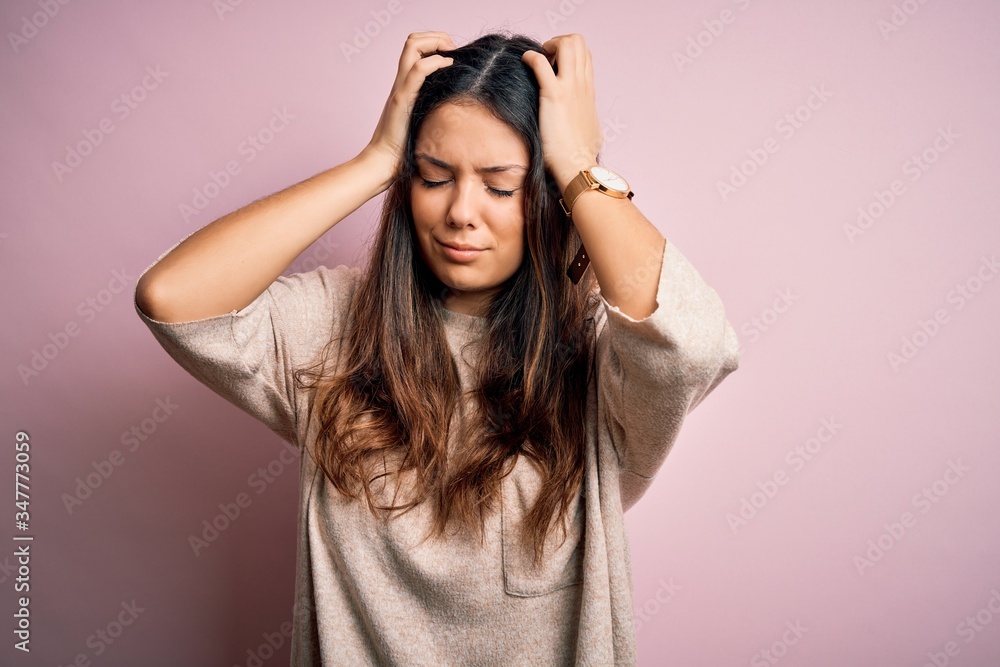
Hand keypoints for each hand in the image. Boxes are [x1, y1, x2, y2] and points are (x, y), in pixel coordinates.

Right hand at [362, 31, 455, 183]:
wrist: (384, 163)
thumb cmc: (405, 149)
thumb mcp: (423, 122)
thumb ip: (433, 109)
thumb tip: (457, 109)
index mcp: (406, 85)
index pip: (415, 48)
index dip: (435, 43)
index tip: (453, 55)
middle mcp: (401, 81)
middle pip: (412, 40)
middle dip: (437, 37)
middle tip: (453, 50)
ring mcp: (401, 88)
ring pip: (412, 46)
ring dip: (436, 42)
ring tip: (451, 55)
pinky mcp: (402, 99)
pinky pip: (417, 70)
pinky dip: (435, 62)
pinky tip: (448, 67)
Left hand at [521, 34, 603, 192]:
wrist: (578, 167)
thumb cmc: (582, 156)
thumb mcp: (592, 131)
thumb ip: (590, 123)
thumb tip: (591, 129)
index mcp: (589, 91)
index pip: (585, 55)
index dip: (568, 52)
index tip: (554, 65)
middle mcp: (583, 84)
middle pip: (578, 42)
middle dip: (558, 42)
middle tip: (544, 59)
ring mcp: (571, 88)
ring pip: (566, 44)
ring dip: (548, 45)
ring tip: (536, 60)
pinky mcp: (554, 96)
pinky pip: (541, 62)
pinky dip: (531, 57)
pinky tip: (524, 64)